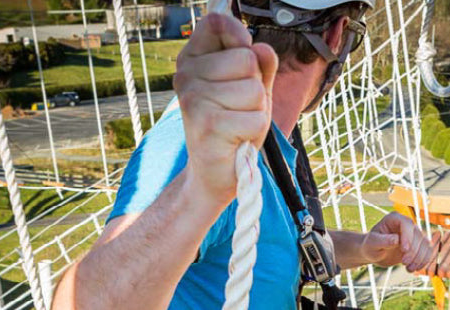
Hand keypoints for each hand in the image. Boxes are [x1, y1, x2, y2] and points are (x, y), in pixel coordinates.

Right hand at [174, 13, 278, 204]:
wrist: (214, 172)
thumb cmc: (233, 125)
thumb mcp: (251, 89)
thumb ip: (260, 65)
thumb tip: (262, 48)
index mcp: (192, 59)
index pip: (215, 22)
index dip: (238, 34)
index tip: (244, 54)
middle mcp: (186, 75)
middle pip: (246, 58)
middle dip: (256, 85)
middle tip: (239, 106)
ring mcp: (194, 99)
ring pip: (254, 89)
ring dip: (257, 110)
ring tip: (238, 123)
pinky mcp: (207, 124)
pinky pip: (257, 116)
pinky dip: (255, 130)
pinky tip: (237, 139)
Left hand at [360, 212, 432, 271]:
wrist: (375, 253)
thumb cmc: (370, 246)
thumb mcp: (372, 243)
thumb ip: (382, 240)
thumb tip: (396, 239)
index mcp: (394, 218)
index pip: (406, 224)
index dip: (408, 236)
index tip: (404, 250)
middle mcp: (406, 224)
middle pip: (418, 235)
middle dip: (413, 251)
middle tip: (404, 263)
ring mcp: (414, 234)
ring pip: (425, 244)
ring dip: (420, 258)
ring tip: (409, 269)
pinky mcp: (418, 244)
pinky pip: (427, 251)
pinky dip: (424, 260)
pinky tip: (415, 268)